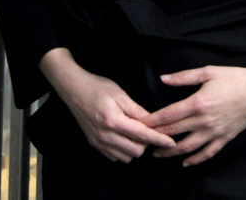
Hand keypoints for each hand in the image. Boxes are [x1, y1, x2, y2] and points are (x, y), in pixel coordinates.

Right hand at [39, 48, 175, 162]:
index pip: (142, 135)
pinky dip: (123, 150)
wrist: (73, 90)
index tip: (171, 142)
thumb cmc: (98, 87)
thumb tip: (153, 122)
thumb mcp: (120, 94)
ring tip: (133, 132)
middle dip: (146, 142)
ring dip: (134, 147)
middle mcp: (105, 136)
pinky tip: (123, 137)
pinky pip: (115, 157)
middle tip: (146, 128)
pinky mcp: (94, 145)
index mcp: (113, 121)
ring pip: (126, 157)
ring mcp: (98, 142)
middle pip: (136, 150)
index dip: (159, 139)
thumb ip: (137, 111)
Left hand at [141, 60, 245, 166]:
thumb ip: (184, 77)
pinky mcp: (225, 138)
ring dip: (171, 152)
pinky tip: (185, 163)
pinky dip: (195, 160)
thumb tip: (163, 79)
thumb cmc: (234, 78)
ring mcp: (215, 132)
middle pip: (174, 132)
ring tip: (157, 154)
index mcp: (198, 103)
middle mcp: (204, 121)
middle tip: (141, 140)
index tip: (139, 124)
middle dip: (156, 137)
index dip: (152, 120)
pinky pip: (208, 153)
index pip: (169, 115)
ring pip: (188, 147)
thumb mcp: (208, 72)